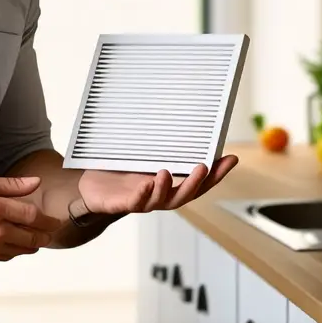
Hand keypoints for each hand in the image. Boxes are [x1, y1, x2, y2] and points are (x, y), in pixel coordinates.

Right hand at [0, 175, 64, 261]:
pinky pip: (9, 256)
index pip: (33, 217)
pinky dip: (18, 250)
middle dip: (46, 234)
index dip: (48, 220)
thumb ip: (11, 185)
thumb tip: (34, 182)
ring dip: (34, 244)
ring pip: (23, 250)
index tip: (55, 220)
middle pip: (33, 237)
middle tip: (51, 230)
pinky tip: (18, 243)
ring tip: (37, 237)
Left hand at [76, 155, 238, 215]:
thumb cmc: (120, 171)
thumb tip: (180, 119)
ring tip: (167, 172)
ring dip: (167, 188)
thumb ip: (161, 145)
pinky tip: (146, 184)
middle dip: (195, 182)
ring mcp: (142, 201)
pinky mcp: (122, 203)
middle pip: (184, 195)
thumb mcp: (143, 155)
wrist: (91, 189)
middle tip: (204, 167)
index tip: (230, 159)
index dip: (216, 174)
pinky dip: (142, 194)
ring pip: (161, 200)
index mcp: (169, 184)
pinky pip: (134, 202)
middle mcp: (160, 195)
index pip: (198, 183)